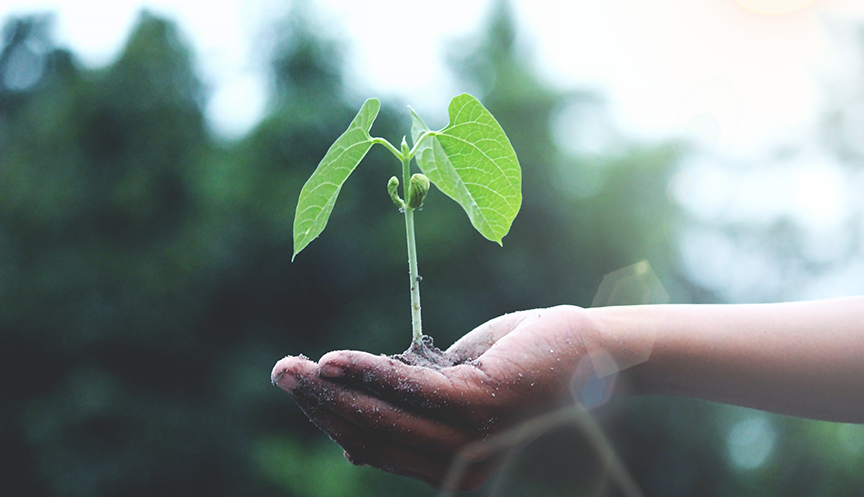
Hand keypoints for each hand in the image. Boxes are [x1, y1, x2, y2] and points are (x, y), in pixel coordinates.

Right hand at [271, 305, 595, 490]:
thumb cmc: (532, 366)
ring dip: (332, 391)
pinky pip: (412, 391)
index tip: (301, 392)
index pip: (379, 450)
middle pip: (373, 438)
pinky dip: (369, 374)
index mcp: (456, 468)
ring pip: (385, 418)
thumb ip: (416, 413)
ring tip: (293, 368)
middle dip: (321, 406)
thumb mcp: (463, 392)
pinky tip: (334, 361)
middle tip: (280, 373)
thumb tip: (353, 442)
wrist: (603, 353)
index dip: (333, 422)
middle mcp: (463, 467)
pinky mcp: (484, 404)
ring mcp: (475, 439)